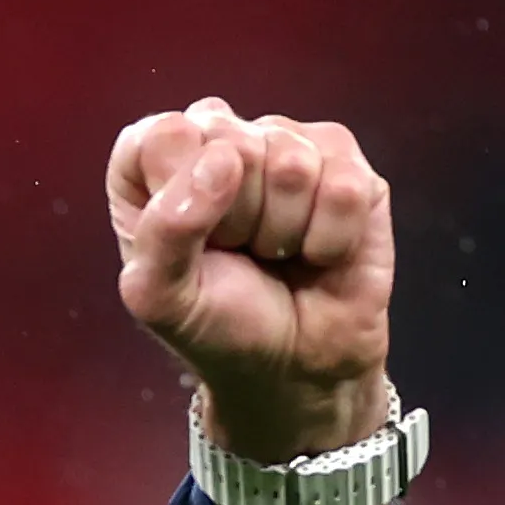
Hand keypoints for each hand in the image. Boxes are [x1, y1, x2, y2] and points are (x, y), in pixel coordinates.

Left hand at [108, 99, 395, 488]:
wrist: (293, 368)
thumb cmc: (219, 325)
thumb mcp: (161, 296)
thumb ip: (163, 229)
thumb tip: (224, 159)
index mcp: (157, 160)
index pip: (161, 137)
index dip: (178, 197)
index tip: (190, 244)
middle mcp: (223, 138)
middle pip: (232, 143)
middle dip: (235, 219)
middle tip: (239, 253)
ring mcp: (288, 144)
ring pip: (292, 164)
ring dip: (283, 232)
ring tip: (277, 254)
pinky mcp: (347, 165)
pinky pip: (344, 187)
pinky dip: (330, 239)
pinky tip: (318, 253)